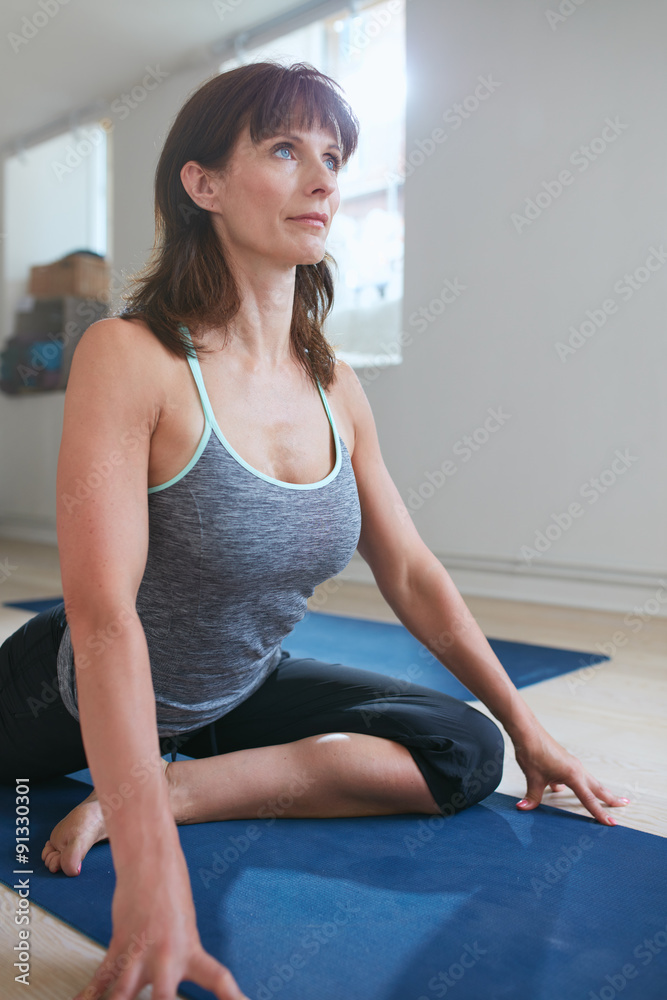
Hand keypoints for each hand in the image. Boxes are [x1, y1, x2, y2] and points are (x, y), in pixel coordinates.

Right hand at [73, 846, 248, 999]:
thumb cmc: (170, 891)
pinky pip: (100, 980)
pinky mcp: (118, 946)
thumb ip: (180, 958)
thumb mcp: (184, 927)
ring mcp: (140, 953)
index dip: (233, 999)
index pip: (218, 980)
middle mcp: (167, 956)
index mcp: (192, 950)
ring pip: (123, 996)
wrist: (152, 860)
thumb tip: (170, 980)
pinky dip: (87, 997)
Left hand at [510, 720, 629, 825]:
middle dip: (610, 798)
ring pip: (588, 780)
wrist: (527, 732)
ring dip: (598, 790)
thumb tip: (523, 808)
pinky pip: (575, 776)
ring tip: (608, 798)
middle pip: (597, 787)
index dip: (600, 813)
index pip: (589, 799)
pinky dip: (577, 784)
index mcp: (573, 775)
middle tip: (625, 804)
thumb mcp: (533, 778)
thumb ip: (532, 797)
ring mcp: (571, 764)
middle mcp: (576, 769)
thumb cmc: (532, 753)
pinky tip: (561, 789)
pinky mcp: (564, 761)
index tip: (612, 823)